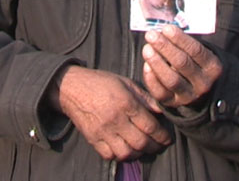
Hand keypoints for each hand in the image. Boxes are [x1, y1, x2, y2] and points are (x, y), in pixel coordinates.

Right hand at [47, 65, 171, 160]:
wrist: (71, 88)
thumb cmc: (100, 82)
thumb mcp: (125, 83)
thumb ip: (145, 97)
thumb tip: (161, 109)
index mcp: (126, 103)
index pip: (150, 126)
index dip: (162, 135)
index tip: (167, 138)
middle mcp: (115, 119)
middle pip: (141, 142)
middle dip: (154, 147)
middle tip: (159, 146)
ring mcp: (103, 131)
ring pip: (126, 152)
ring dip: (138, 153)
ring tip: (142, 148)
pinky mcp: (92, 139)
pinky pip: (109, 155)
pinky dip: (119, 156)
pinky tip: (124, 149)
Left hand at [141, 26, 222, 107]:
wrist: (197, 90)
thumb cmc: (194, 63)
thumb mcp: (197, 52)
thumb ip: (183, 43)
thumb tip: (162, 31)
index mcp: (212, 67)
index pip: (196, 51)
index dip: (180, 39)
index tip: (166, 28)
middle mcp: (203, 83)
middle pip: (182, 63)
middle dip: (165, 47)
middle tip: (151, 35)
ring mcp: (188, 95)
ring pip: (171, 79)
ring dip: (157, 62)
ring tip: (147, 48)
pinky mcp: (173, 103)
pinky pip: (160, 92)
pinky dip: (151, 78)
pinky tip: (146, 65)